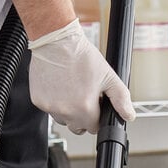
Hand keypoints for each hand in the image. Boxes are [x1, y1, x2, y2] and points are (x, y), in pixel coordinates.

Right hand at [28, 19, 135, 134]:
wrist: (55, 40)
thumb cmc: (80, 55)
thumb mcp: (108, 76)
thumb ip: (121, 99)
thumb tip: (129, 116)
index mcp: (84, 109)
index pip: (94, 128)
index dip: (96, 117)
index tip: (95, 105)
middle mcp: (66, 111)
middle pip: (78, 127)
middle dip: (83, 116)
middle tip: (83, 96)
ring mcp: (50, 107)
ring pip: (63, 120)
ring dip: (68, 111)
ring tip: (71, 90)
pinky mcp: (38, 101)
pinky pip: (50, 110)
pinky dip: (55, 103)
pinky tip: (59, 87)